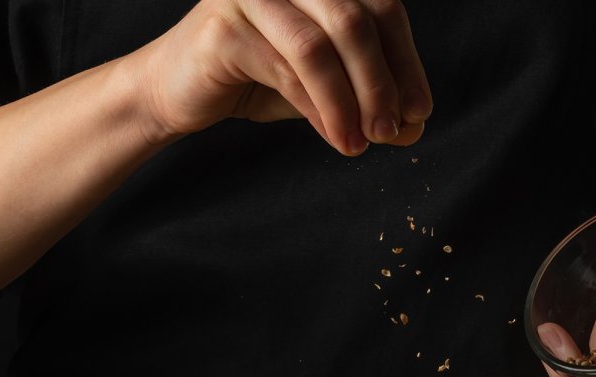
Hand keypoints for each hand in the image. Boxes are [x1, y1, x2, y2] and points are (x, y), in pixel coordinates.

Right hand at [128, 0, 431, 155]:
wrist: (175, 93)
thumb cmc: (253, 80)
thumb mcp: (322, 90)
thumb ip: (366, 99)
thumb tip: (415, 127)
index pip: (380, 5)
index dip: (405, 59)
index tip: (420, 110)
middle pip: (356, 18)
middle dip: (381, 82)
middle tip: (392, 131)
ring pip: (320, 46)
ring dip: (348, 102)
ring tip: (361, 143)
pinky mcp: (223, 26)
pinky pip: (285, 69)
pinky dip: (317, 107)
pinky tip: (334, 135)